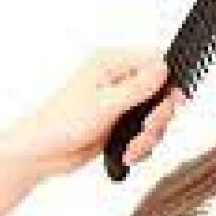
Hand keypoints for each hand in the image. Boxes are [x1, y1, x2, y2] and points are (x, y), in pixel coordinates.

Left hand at [0, 48, 184, 179]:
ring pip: (157, 116)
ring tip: (131, 147)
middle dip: (157, 117)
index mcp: (111, 64)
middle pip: (161, 92)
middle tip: (145, 128)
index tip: (171, 102)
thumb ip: (138, 87)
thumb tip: (163, 68)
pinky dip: (142, 146)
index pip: (154, 61)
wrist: (43, 153)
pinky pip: (148, 133)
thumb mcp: (104, 104)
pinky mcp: (123, 123)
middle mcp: (119, 80)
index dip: (168, 82)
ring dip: (149, 137)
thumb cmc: (61, 124)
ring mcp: (122, 103)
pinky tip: (127, 152)